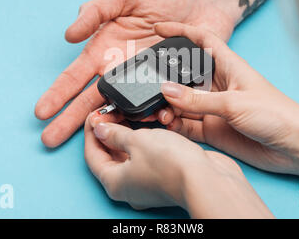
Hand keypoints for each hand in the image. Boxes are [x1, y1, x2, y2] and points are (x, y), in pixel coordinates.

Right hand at [35, 0, 236, 146]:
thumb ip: (98, 10)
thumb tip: (69, 35)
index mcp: (106, 50)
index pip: (76, 75)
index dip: (58, 93)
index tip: (41, 112)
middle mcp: (122, 71)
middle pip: (93, 101)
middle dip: (70, 120)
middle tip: (49, 140)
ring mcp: (147, 82)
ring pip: (126, 111)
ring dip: (115, 125)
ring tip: (103, 135)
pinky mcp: (172, 88)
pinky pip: (162, 107)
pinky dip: (158, 116)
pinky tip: (155, 121)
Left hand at [84, 114, 272, 217]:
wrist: (207, 178)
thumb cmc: (171, 164)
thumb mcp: (136, 140)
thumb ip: (115, 134)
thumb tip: (101, 129)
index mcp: (114, 182)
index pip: (92, 155)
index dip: (91, 132)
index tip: (93, 114)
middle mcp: (129, 186)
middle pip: (110, 156)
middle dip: (109, 132)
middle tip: (111, 112)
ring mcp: (147, 182)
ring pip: (131, 155)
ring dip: (129, 134)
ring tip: (129, 114)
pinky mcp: (164, 175)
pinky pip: (148, 156)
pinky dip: (145, 140)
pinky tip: (149, 125)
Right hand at [154, 22, 298, 180]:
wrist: (293, 147)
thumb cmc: (276, 114)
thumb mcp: (233, 102)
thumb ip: (197, 99)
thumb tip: (166, 90)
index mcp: (227, 66)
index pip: (200, 40)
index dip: (180, 31)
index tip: (158, 28)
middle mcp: (217, 85)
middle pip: (183, 75)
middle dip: (164, 78)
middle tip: (146, 84)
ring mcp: (213, 107)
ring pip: (181, 102)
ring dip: (167, 106)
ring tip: (159, 113)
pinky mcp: (212, 128)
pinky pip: (185, 124)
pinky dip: (174, 125)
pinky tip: (167, 125)